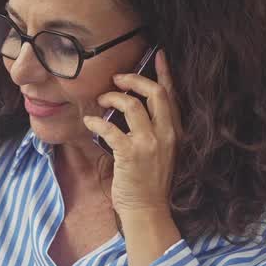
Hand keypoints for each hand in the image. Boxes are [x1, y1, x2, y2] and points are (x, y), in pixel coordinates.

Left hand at [82, 49, 182, 216]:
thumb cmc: (149, 182)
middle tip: (117, 79)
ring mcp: (149, 144)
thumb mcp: (160, 152)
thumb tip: (133, 108)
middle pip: (155, 92)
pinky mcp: (130, 154)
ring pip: (132, 105)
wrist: (148, 210)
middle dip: (134, 80)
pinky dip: (96, 122)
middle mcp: (166, 134)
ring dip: (112, 98)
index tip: (159, 55)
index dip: (165, 73)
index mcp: (175, 132)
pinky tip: (89, 123)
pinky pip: (110, 128)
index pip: (172, 95)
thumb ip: (153, 130)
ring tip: (100, 100)